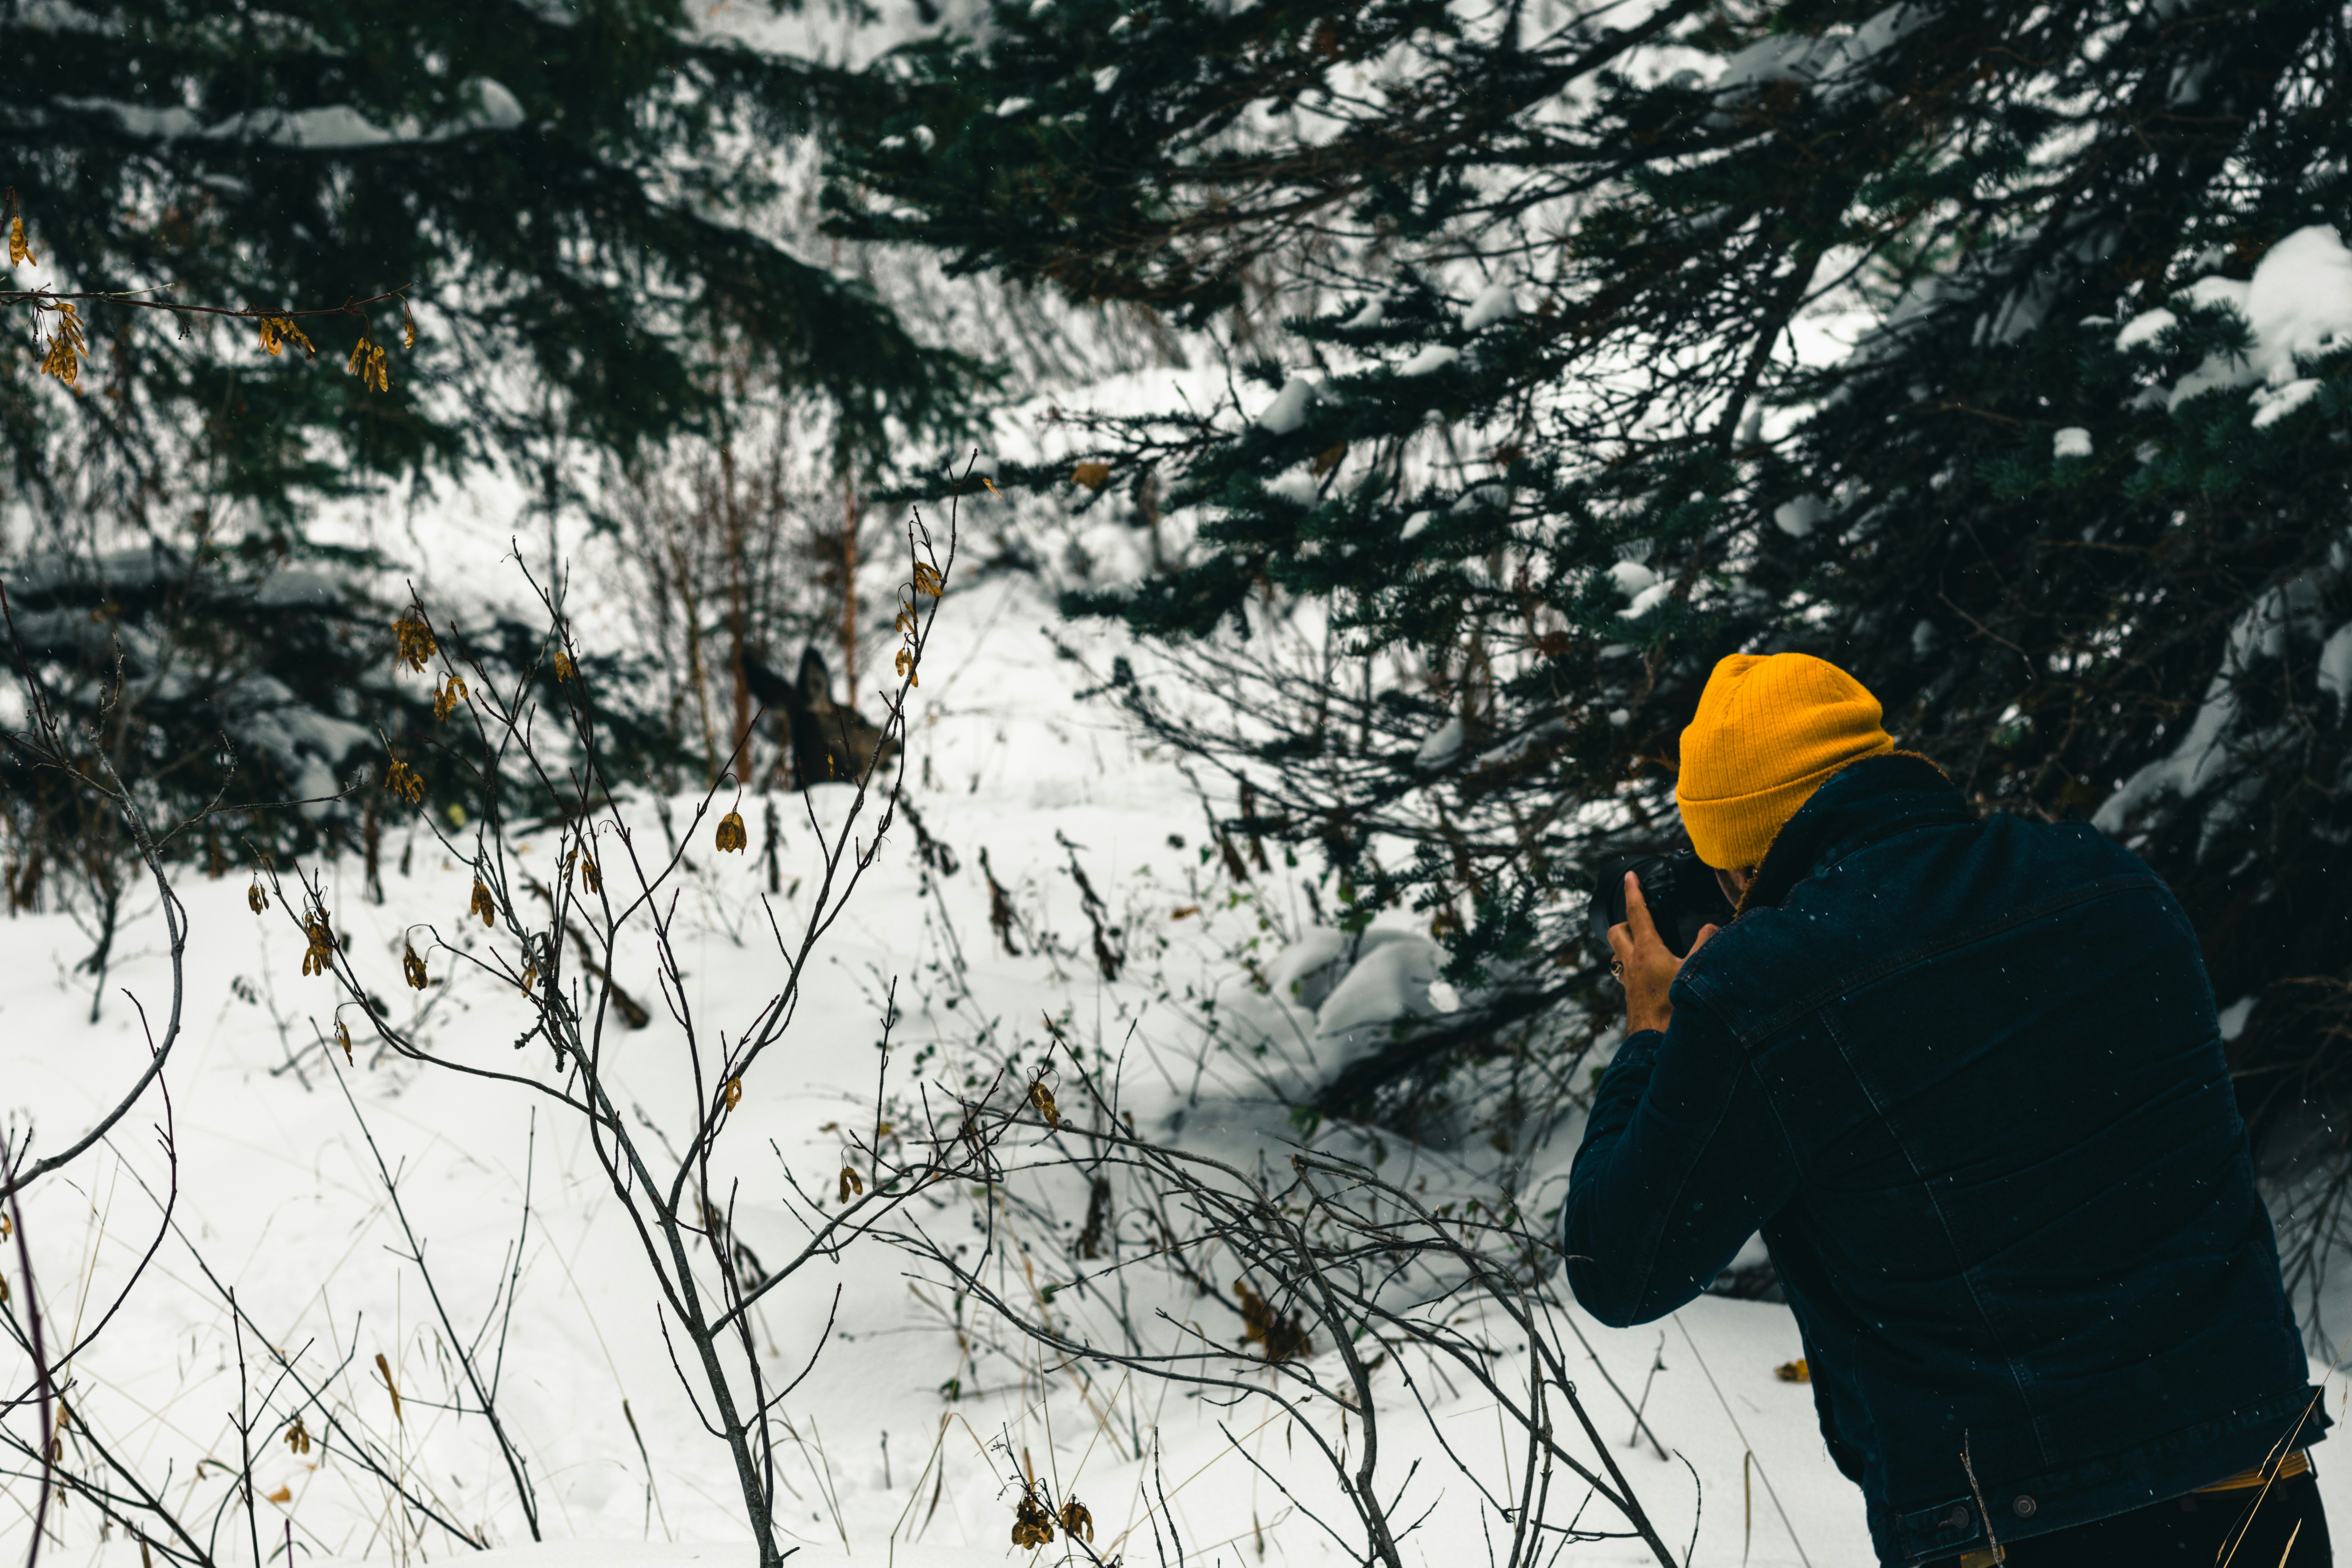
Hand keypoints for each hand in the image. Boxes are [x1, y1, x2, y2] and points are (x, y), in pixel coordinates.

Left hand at [1607, 870, 1720, 1034]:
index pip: (1636, 912)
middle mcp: (1631, 963)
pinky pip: (1625, 973)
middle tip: (1641, 918)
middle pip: (1617, 931)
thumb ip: (1705, 944)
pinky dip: (1633, 966)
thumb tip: (1711, 926)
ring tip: (1644, 944)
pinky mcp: (1630, 996)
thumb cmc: (1675, 1010)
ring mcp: (1628, 981)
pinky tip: (1649, 973)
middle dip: (1625, 920)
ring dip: (1627, 944)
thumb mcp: (1695, 971)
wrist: (1656, 1047)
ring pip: (1618, 953)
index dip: (1633, 891)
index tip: (1629, 876)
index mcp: (1646, 951)